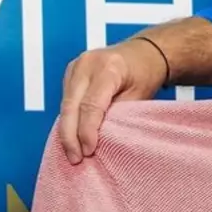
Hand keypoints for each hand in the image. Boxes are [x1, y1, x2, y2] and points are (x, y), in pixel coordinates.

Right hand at [59, 37, 168, 162]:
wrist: (143, 52)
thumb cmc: (145, 74)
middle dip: (70, 136)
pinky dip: (69, 120)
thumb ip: (118, 115)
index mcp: (109, 68)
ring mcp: (75, 66)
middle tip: (75, 159)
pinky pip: (66, 100)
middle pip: (71, 105)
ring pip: (65, 104)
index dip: (87, 131)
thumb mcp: (139, 96)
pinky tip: (72, 138)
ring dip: (67, 130)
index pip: (91, 105)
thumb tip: (99, 139)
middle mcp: (87, 64)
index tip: (88, 151)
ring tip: (73, 154)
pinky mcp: (70, 72)